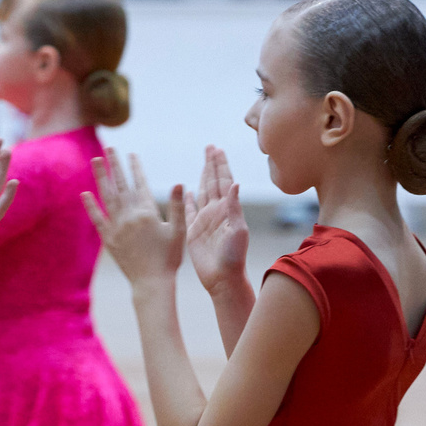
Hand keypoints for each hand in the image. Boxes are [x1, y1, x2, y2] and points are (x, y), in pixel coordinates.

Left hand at [82, 150, 186, 289]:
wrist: (152, 283)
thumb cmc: (169, 259)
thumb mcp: (179, 231)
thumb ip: (177, 207)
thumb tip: (178, 183)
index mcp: (148, 213)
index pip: (140, 184)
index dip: (135, 168)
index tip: (131, 154)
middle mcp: (129, 217)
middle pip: (121, 185)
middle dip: (115, 165)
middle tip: (109, 148)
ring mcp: (117, 228)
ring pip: (107, 197)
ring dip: (101, 177)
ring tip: (96, 161)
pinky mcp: (108, 240)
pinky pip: (97, 219)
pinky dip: (91, 206)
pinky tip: (84, 194)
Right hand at [185, 145, 250, 296]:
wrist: (223, 278)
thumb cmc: (234, 257)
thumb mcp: (237, 230)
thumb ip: (234, 207)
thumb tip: (235, 183)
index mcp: (227, 209)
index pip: (223, 181)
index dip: (220, 165)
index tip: (217, 149)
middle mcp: (216, 212)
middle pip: (213, 182)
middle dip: (211, 164)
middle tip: (209, 147)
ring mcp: (204, 221)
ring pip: (202, 192)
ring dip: (202, 176)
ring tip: (203, 163)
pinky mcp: (193, 231)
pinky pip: (189, 211)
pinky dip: (188, 200)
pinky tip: (187, 191)